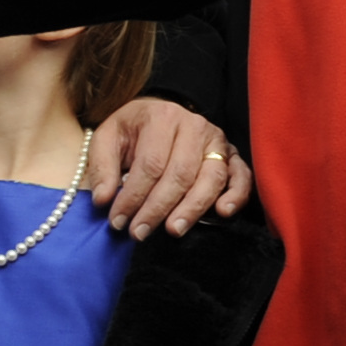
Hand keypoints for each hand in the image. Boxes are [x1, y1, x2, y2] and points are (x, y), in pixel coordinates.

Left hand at [88, 97, 250, 236]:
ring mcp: (217, 141)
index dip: (133, 196)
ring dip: (192, 208)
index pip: (150, 164)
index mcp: (163, 117)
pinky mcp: (232, 155)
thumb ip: (102, 167)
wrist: (161, 113)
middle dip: (158, 208)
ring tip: (172, 230)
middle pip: (180, 174)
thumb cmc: (134, 129)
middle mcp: (195, 126)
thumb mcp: (108, 137)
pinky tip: (222, 212)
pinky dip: (236, 195)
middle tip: (139, 233)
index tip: (118, 221)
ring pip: (210, 178)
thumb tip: (104, 200)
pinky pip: (242, 176)